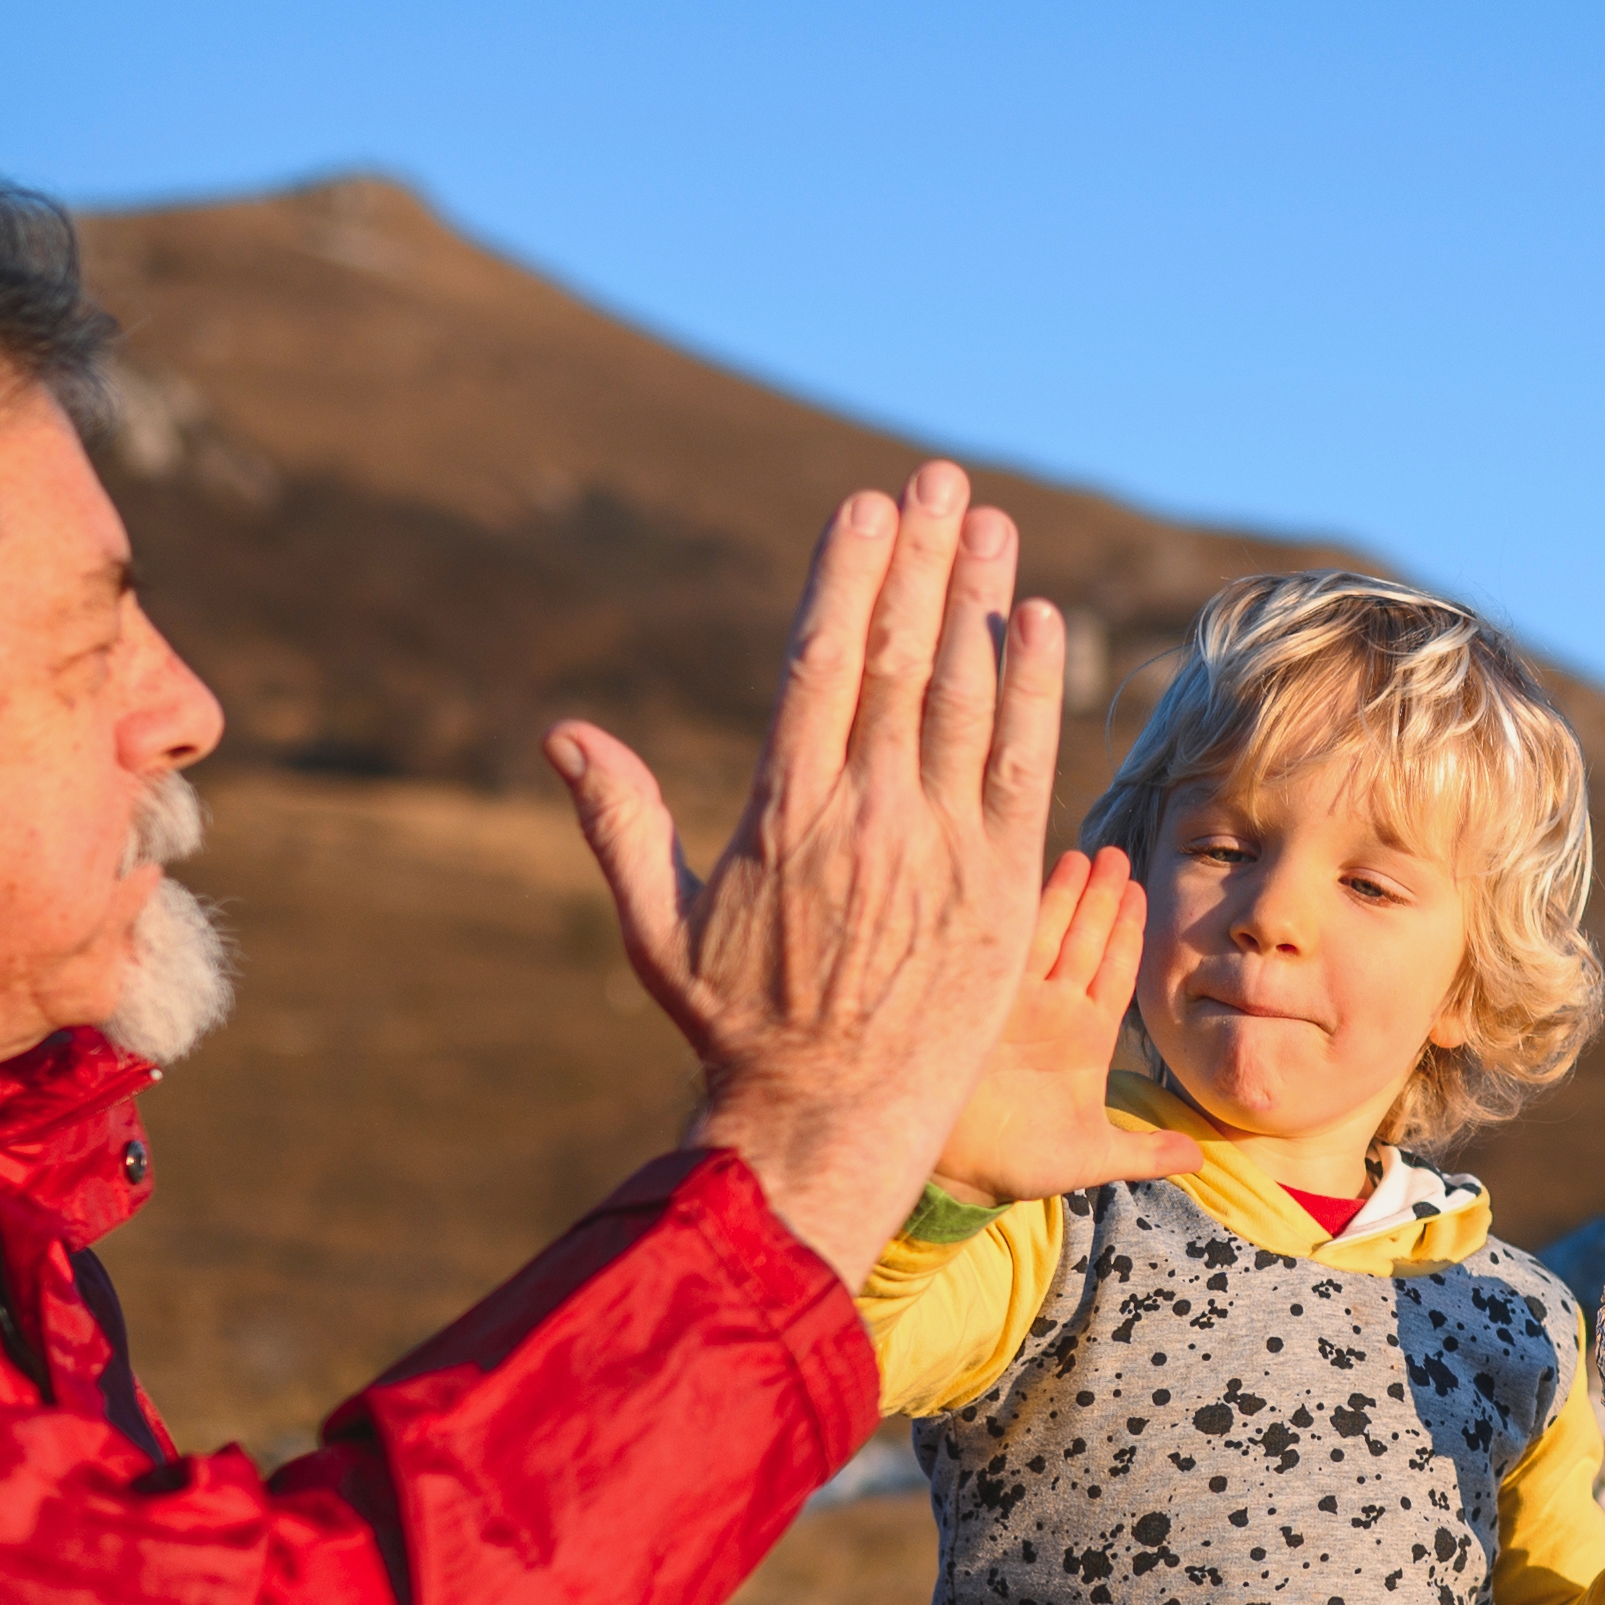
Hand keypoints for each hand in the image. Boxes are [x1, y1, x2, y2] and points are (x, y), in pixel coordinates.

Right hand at [548, 465, 1071, 1287]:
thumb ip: (619, 823)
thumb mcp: (657, 927)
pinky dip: (1035, 694)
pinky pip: (1025, 771)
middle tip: (941, 481)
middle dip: (923, 562)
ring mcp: (941, 849)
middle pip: (902, 661)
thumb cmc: (735, 1026)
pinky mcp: (1000, 887)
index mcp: (783, 814)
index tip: (865, 507)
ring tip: (992, 524)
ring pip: (969, 700)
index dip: (847, 578)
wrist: (828, 1123)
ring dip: (983, 602)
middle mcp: (867, 817)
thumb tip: (562, 734)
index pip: (820, 666)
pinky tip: (1041, 623)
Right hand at [931, 847, 1209, 1208]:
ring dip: (1065, 896)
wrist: (960, 1177)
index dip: (1128, 932)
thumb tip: (1199, 1160)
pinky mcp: (983, 1005)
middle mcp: (1054, 1011)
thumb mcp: (1092, 1157)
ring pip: (1049, 938)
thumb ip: (1145, 1152)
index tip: (1141, 892)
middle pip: (1085, 942)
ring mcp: (1018, 1003)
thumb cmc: (1022, 1163)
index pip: (1115, 972)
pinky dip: (1018, 918)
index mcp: (1086, 1037)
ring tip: (1084, 856)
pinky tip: (1028, 879)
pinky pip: (1005, 951)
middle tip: (1116, 855)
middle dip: (1101, 898)